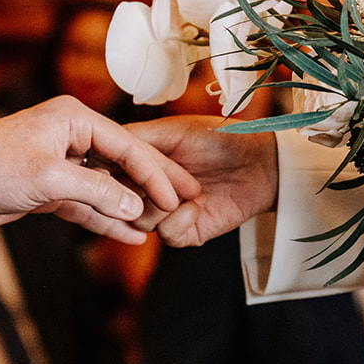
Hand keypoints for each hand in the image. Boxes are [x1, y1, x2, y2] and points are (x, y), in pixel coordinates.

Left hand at [0, 96, 198, 243]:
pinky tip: (131, 235)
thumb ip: (97, 190)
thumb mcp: (50, 178)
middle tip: (186, 202)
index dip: (156, 172)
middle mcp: (72, 136)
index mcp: (74, 118)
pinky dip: (106, 220)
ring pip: (107, 187)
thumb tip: (134, 206)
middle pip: (124, 163)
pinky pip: (88, 205)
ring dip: (131, 207)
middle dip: (153, 186)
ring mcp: (62, 164)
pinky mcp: (51, 190)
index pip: (128, 144)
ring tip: (163, 225)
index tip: (178, 195)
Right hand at [123, 116, 278, 247]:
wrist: (260, 162)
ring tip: (189, 190)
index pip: (108, 173)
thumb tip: (102, 145)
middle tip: (157, 181)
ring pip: (138, 220)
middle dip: (135, 190)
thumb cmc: (220, 138)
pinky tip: (198, 205)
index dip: (108, 173)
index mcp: (141, 164)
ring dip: (160, 205)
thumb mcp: (174, 129)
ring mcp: (166, 212)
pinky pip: (166, 235)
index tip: (113, 167)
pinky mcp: (185, 232)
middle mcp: (149, 189)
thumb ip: (136, 138)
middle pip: (117, 201)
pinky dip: (180, 220)